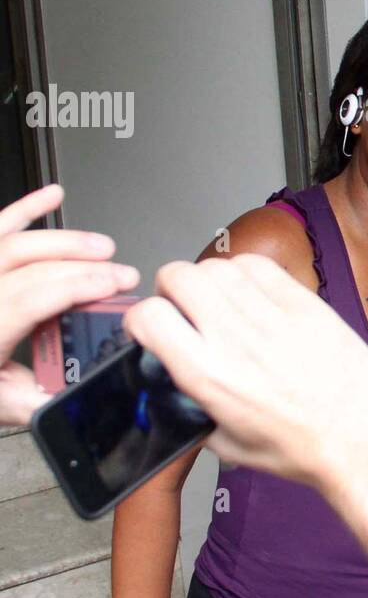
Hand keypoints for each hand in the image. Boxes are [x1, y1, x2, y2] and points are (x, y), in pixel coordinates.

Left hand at [0, 185, 139, 423]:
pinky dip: (25, 209)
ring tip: (101, 246)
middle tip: (121, 272)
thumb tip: (79, 395)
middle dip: (84, 266)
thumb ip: (37, 402)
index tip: (113, 285)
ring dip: (64, 241)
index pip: (33, 298)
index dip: (77, 287)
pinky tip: (52, 195)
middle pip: (31, 267)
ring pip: (15, 243)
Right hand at [121, 254, 367, 498]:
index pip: (149, 316)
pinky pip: (262, 267)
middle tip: (181, 305)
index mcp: (209, 376)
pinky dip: (247, 272)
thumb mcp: (223, 442)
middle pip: (180, 276)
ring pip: (220, 266)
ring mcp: (274, 318)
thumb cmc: (298, 448)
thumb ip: (191, 407)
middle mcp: (237, 340)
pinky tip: (252, 293)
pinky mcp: (307, 306)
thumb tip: (174, 382)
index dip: (140, 318)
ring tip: (219, 300)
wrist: (357, 442)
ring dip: (209, 279)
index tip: (150, 325)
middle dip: (170, 288)